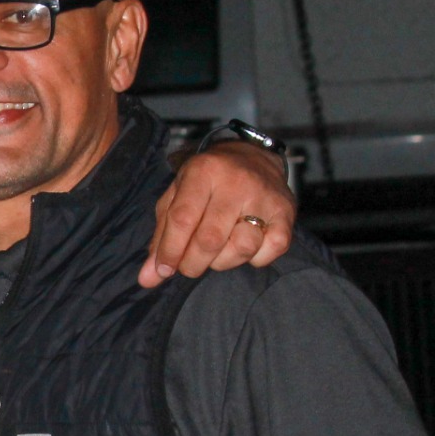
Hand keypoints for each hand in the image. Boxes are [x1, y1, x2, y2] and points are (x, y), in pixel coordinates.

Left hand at [140, 140, 293, 286]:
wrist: (253, 157)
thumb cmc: (206, 184)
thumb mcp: (176, 199)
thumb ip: (161, 238)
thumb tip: (148, 278)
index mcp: (203, 171)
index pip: (183, 219)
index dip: (170, 251)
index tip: (163, 270)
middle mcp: (236, 181)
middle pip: (210, 239)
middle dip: (193, 263)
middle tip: (188, 266)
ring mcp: (265, 196)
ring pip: (241, 248)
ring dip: (223, 262)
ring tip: (216, 253)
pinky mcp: (286, 211)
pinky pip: (271, 250)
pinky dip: (255, 259)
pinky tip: (244, 247)